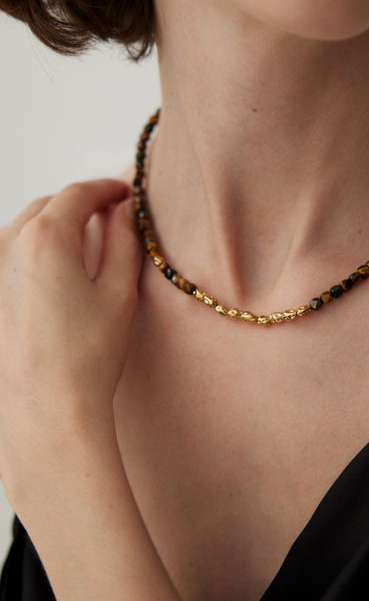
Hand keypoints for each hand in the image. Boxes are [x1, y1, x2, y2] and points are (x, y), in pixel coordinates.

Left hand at [0, 179, 142, 503]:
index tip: (126, 194)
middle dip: (79, 206)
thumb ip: (125, 239)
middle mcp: (8, 246)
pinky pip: (8, 254)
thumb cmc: (85, 357)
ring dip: (52, 226)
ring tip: (82, 246)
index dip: (107, 189)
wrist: (47, 411)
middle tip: (110, 218)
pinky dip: (31, 250)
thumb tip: (125, 212)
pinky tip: (53, 274)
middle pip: (48, 206)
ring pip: (24, 228)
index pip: (79, 193)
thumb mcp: (120, 291)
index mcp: (46, 238)